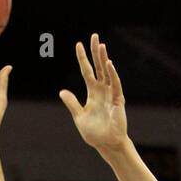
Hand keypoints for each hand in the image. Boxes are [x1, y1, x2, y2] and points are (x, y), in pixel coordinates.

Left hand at [60, 34, 127, 155]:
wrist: (107, 144)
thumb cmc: (94, 133)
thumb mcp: (79, 117)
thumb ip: (72, 104)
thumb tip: (62, 91)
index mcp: (92, 93)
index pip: (86, 71)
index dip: (82, 58)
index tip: (78, 44)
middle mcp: (102, 90)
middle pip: (98, 66)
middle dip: (96, 52)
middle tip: (94, 36)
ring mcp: (110, 93)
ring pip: (107, 72)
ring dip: (104, 59)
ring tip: (101, 45)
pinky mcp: (117, 99)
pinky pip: (115, 84)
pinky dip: (112, 74)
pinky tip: (108, 64)